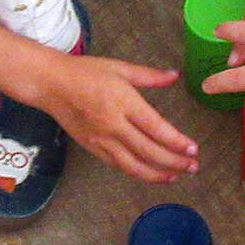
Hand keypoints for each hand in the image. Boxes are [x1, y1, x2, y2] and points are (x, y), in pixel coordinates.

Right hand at [43, 54, 198, 183]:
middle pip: (149, 151)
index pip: (156, 128)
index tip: (193, 149)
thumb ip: (149, 76)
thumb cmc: (85, 72)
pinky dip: (137, 172)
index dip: (176, 142)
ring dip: (157, 174)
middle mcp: (114, 125)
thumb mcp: (120, 68)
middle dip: (174, 162)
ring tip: (176, 176)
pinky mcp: (93, 148)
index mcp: (123, 102)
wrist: (51, 84)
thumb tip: (174, 76)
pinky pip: (118, 165)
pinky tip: (151, 173)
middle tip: (193, 166)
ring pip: (134, 165)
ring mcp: (102, 140)